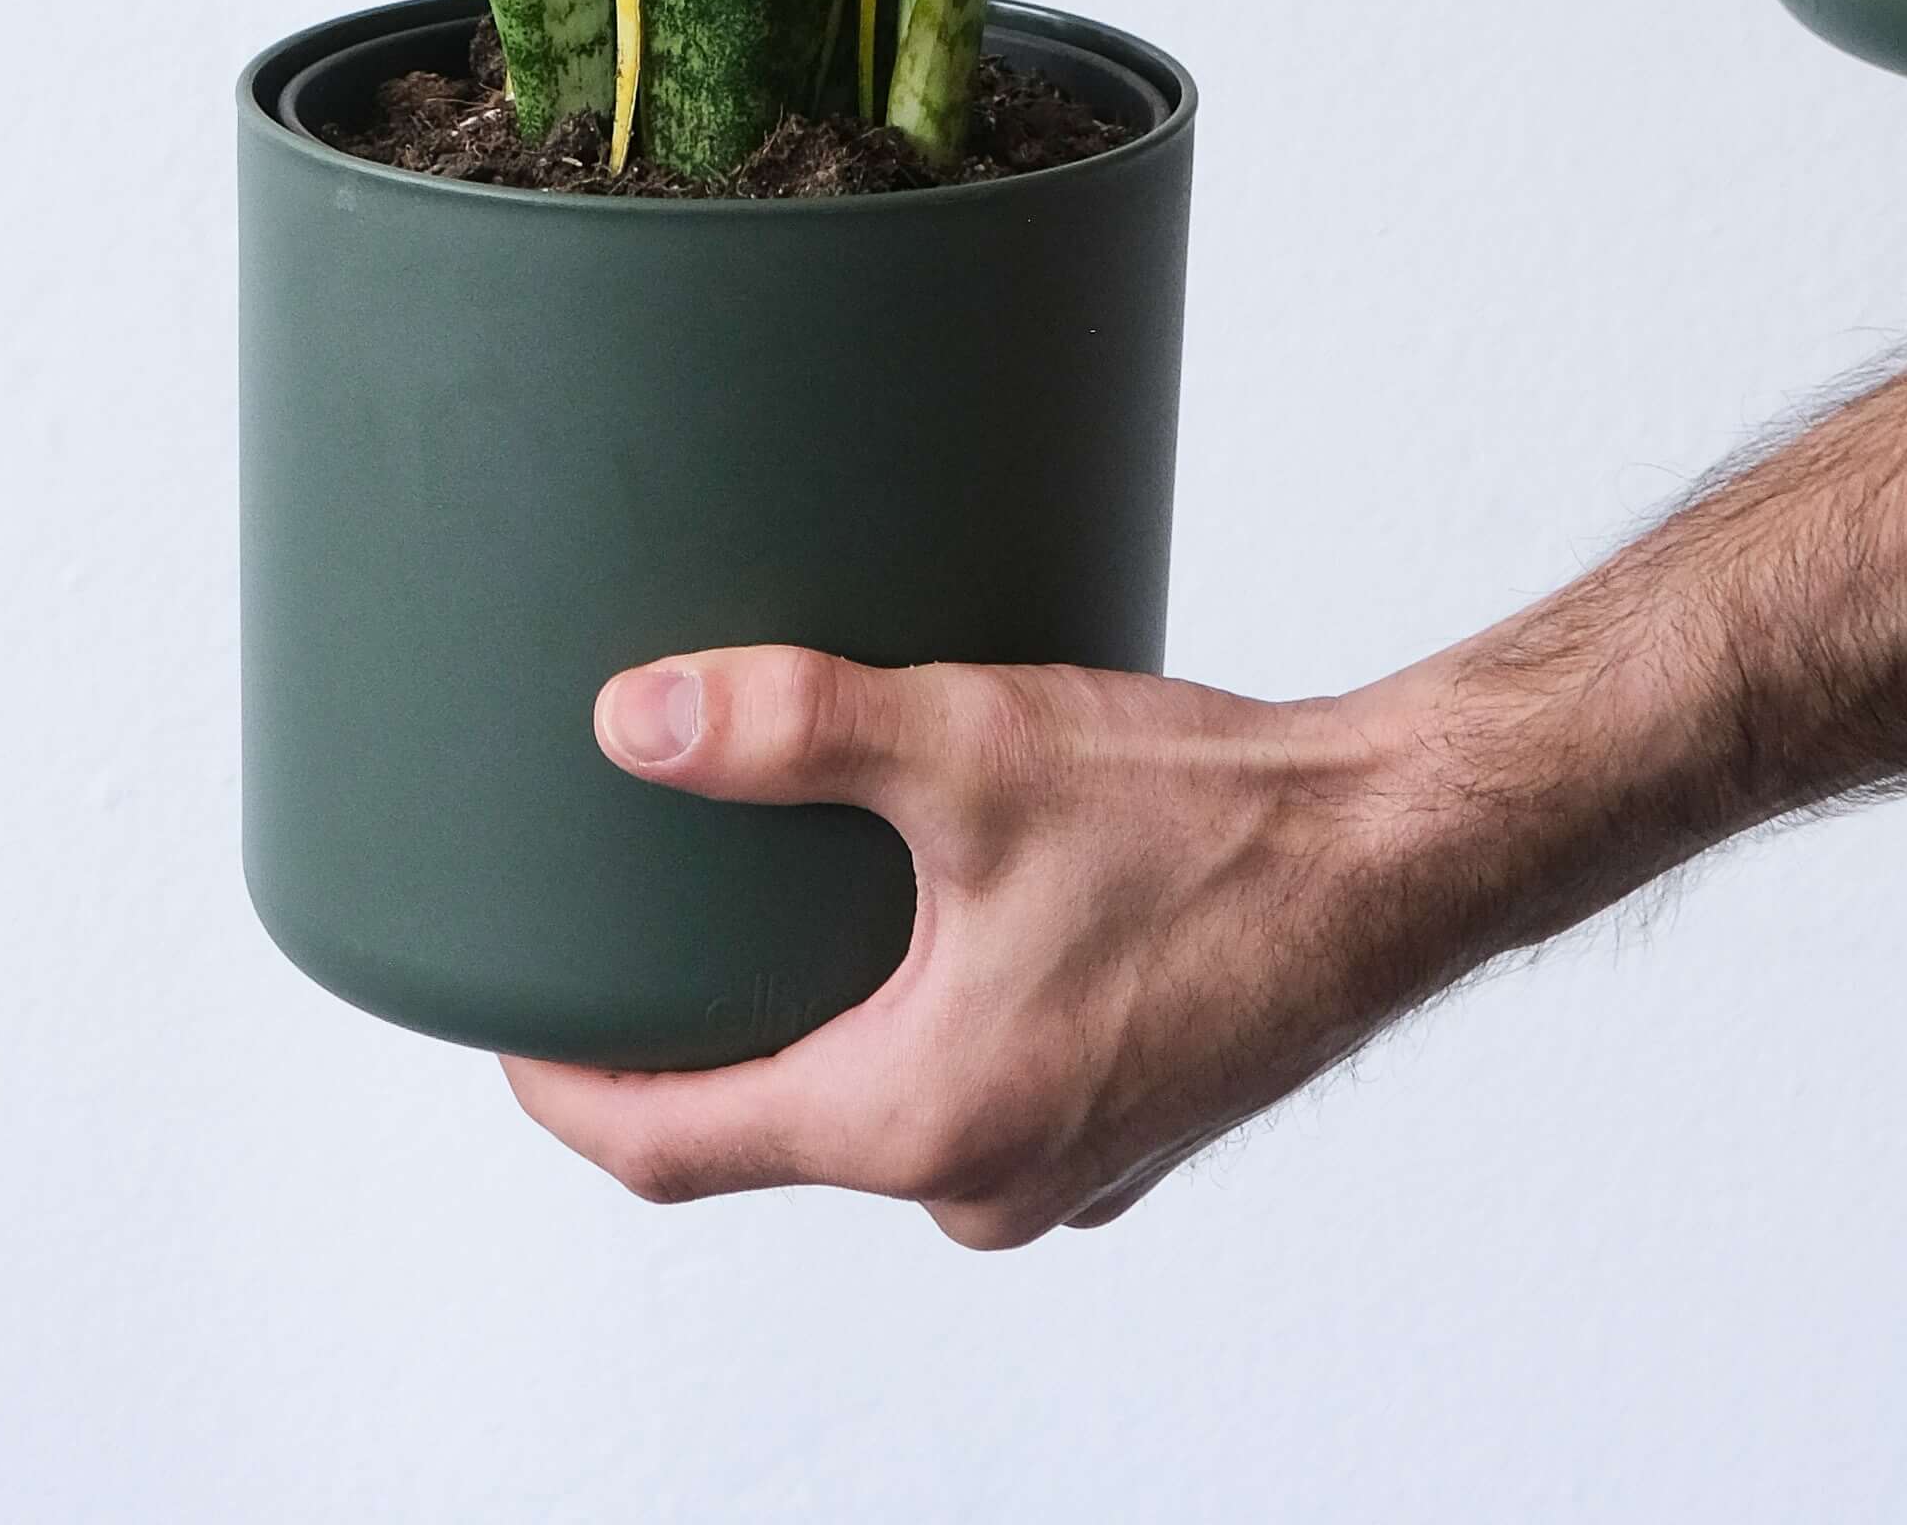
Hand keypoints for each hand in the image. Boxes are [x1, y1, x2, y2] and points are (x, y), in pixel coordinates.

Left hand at [502, 646, 1427, 1237]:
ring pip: (891, 1111)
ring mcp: (1065, 1174)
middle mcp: (981, 1185)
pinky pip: (984, 1094)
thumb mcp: (976, 747)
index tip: (505, 1027)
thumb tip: (633, 720)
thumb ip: (792, 731)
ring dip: (840, 1027)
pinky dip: (941, 1023)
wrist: (1401, 853)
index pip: (672, 1144)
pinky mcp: (1129, 1127)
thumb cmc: (1208, 815)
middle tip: (651, 933)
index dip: (568, 1086)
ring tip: (806, 911)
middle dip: (710, 1043)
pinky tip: (963, 919)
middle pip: (778, 1133)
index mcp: (919, 1123)